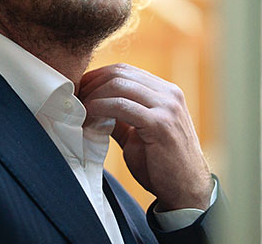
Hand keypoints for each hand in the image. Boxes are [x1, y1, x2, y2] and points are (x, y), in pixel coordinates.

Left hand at [79, 64, 212, 210]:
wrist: (186, 191)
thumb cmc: (162, 165)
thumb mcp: (139, 134)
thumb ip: (121, 118)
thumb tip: (94, 107)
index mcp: (166, 92)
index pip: (125, 70)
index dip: (98, 77)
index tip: (80, 91)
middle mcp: (169, 93)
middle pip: (120, 73)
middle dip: (92, 83)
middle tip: (75, 100)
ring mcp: (167, 106)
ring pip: (119, 85)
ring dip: (93, 96)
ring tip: (81, 110)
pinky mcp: (160, 123)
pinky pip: (121, 106)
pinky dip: (100, 108)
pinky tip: (90, 117)